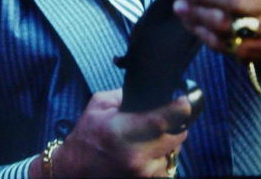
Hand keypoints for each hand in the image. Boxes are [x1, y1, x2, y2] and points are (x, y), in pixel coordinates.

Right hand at [35, 89, 190, 177]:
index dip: (180, 108)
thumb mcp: (99, 105)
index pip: (162, 120)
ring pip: (175, 152)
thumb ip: (126, 95)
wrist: (74, 170)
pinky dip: (161, 158)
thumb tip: (152, 90)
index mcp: (122, 132)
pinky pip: (167, 167)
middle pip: (178, 136)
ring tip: (149, 138)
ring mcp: (143, 174)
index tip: (186, 99)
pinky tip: (147, 153)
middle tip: (165, 118)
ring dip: (168, 143)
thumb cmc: (86, 135)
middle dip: (175, 124)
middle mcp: (136, 156)